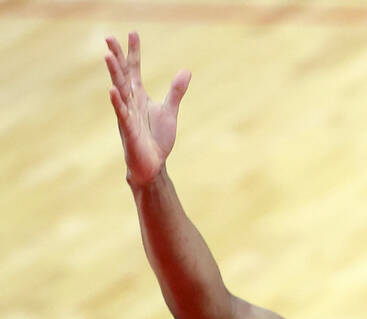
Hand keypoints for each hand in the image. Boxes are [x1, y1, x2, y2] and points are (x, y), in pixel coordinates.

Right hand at [104, 32, 190, 187]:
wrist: (153, 164)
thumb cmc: (157, 138)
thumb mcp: (169, 111)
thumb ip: (176, 91)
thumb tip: (186, 70)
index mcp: (138, 96)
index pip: (134, 70)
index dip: (133, 52)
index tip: (133, 33)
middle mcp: (130, 102)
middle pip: (122, 75)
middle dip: (116, 57)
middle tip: (109, 37)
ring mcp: (127, 115)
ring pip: (119, 90)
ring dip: (114, 74)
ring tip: (107, 56)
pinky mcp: (129, 130)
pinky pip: (122, 114)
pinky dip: (118, 102)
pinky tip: (112, 90)